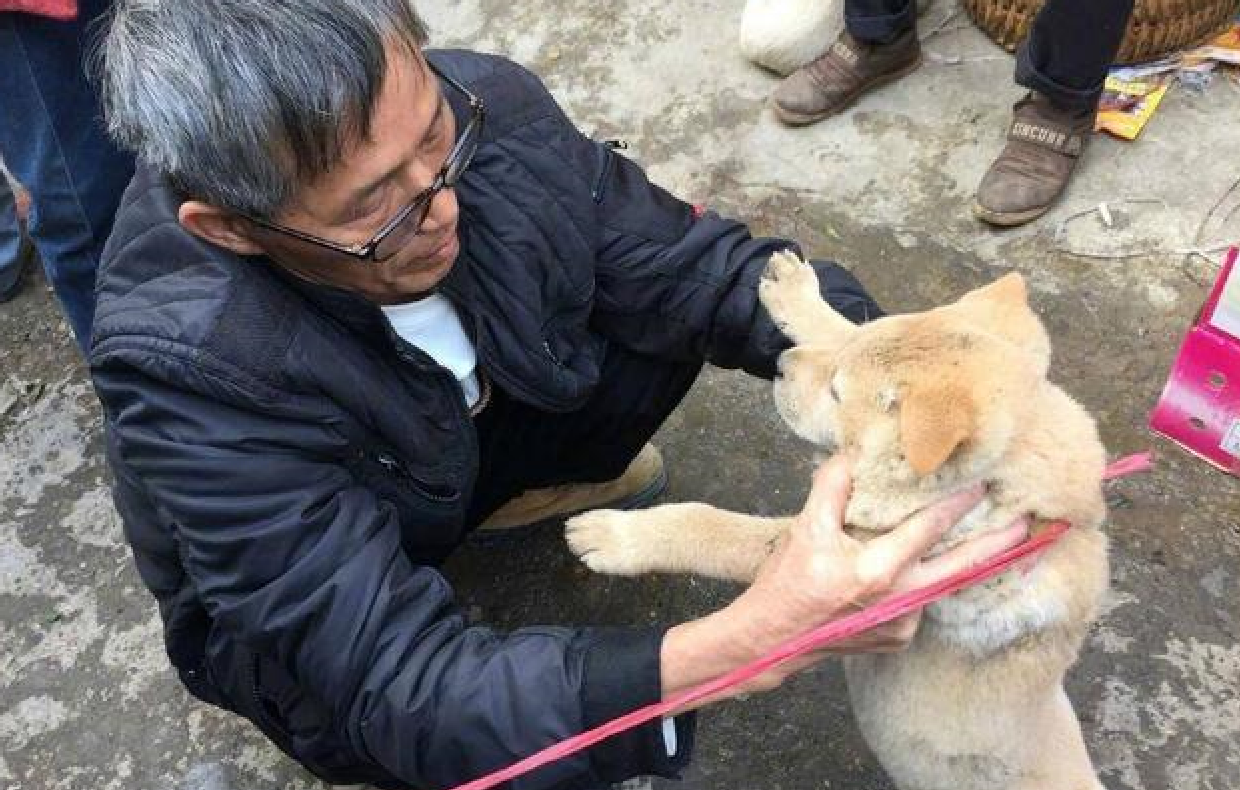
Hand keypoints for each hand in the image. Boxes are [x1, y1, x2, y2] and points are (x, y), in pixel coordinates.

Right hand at [661, 456, 1029, 702]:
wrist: (772, 640)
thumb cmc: (786, 582)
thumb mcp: (804, 529)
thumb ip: (832, 487)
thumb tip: (851, 452)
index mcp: (875, 571)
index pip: (927, 530)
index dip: (957, 505)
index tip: (983, 486)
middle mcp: (898, 601)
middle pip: (962, 569)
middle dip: (999, 547)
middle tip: (1031, 526)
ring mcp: (902, 625)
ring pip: (941, 586)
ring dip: (962, 564)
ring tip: (988, 541)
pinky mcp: (899, 638)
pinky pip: (922, 603)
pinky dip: (928, 583)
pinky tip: (927, 569)